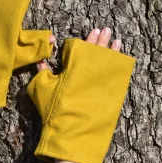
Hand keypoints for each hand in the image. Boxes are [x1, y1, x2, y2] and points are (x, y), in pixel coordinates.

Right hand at [52, 27, 120, 162]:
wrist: (71, 133)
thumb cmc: (54, 111)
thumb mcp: (42, 90)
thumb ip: (42, 72)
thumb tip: (40, 60)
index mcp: (73, 69)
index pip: (80, 49)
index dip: (86, 40)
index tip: (93, 31)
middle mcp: (89, 72)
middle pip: (96, 51)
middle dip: (100, 39)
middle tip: (105, 29)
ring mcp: (100, 82)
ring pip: (108, 61)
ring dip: (112, 49)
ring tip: (116, 40)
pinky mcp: (108, 93)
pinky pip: (116, 74)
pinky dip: (118, 64)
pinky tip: (121, 57)